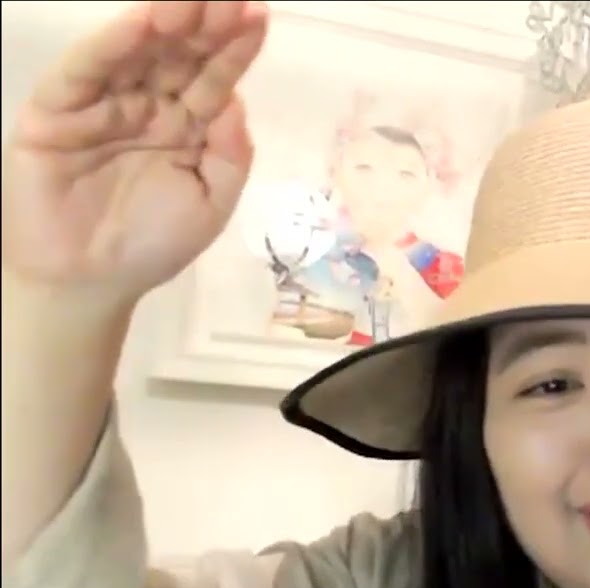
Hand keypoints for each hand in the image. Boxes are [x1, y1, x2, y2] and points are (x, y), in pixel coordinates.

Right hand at [0, 1, 267, 309]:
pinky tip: (140, 24)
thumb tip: (236, 102)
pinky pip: (84, 73)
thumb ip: (230, 156)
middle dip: (205, 23)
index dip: (236, 47)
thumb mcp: (211, 204)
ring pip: (135, 53)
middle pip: (179, 54)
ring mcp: (102, 104)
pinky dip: (110, 46)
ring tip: (190, 1)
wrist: (90, 284)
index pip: (214, 76)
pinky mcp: (57, 112)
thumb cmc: (152, 244)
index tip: (260, 15)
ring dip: (162, 23)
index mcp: (187, 124)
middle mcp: (147, 105)